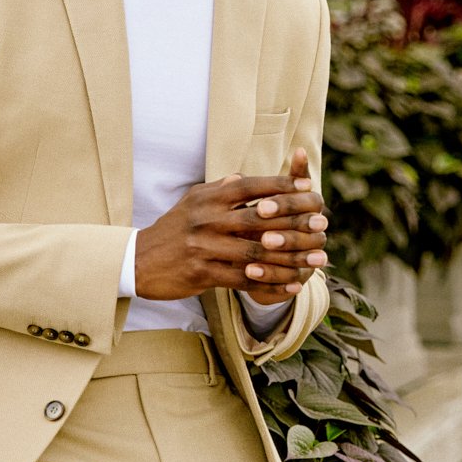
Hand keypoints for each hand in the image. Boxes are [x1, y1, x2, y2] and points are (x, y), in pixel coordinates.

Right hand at [132, 146, 328, 302]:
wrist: (137, 261)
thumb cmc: (173, 228)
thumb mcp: (193, 201)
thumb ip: (219, 189)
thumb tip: (242, 176)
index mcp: (209, 198)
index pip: (252, 187)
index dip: (282, 187)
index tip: (310, 190)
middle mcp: (208, 219)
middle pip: (260, 219)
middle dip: (296, 222)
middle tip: (323, 225)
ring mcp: (205, 247)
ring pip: (257, 252)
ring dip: (291, 258)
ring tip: (317, 260)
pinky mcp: (202, 273)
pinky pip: (244, 280)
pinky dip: (272, 283)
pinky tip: (293, 284)